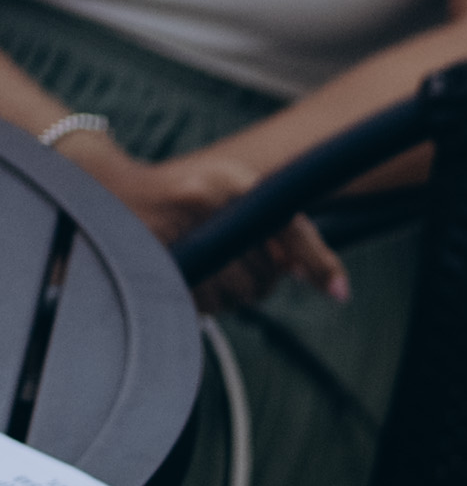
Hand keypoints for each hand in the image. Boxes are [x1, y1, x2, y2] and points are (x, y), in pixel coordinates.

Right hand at [65, 134, 348, 309]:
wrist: (107, 189)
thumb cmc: (185, 192)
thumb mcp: (233, 190)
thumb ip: (279, 228)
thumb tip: (313, 275)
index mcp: (233, 182)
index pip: (290, 227)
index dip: (317, 261)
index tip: (340, 292)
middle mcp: (206, 202)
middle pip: (264, 276)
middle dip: (260, 283)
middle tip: (240, 266)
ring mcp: (176, 232)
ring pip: (233, 296)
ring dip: (229, 295)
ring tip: (210, 268)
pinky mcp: (152, 261)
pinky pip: (199, 303)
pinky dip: (204, 301)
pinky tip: (191, 277)